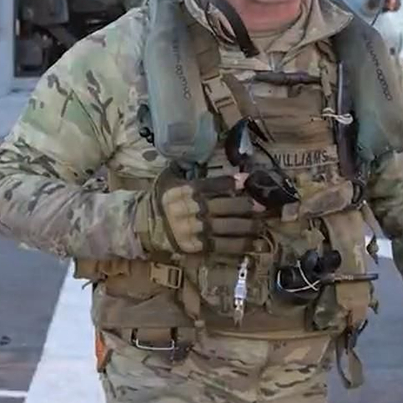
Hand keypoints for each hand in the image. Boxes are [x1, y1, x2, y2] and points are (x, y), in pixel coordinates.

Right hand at [134, 173, 266, 255]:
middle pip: (222, 206)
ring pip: (225, 227)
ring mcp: (192, 230)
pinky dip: (238, 245)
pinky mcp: (195, 247)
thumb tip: (199, 156)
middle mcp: (189, 210)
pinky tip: (252, 244)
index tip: (247, 180)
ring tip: (261, 224)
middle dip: (244, 205)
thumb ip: (186, 170)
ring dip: (246, 227)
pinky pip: (220, 246)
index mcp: (183, 191)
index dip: (230, 182)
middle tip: (261, 205)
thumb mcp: (168, 180)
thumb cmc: (160, 200)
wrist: (142, 225)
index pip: (209, 185)